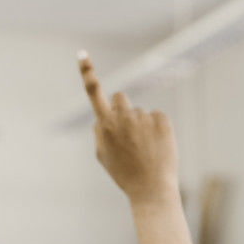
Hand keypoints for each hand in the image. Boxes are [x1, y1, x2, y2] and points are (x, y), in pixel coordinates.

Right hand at [79, 52, 178, 205]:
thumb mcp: (104, 157)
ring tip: (144, 148)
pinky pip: (157, 116)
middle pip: (120, 97)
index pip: (93, 92)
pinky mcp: (162, 120)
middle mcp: (123, 117)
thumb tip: (100, 119)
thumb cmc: (125, 174)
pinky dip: (157, 129)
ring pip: (139, 111)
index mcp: (105, 126)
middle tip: (128, 131)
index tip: (81, 54)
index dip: (87, 72)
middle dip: (122, 108)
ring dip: (141, 124)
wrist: (151, 190)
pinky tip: (157, 146)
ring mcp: (143, 118)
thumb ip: (100, 134)